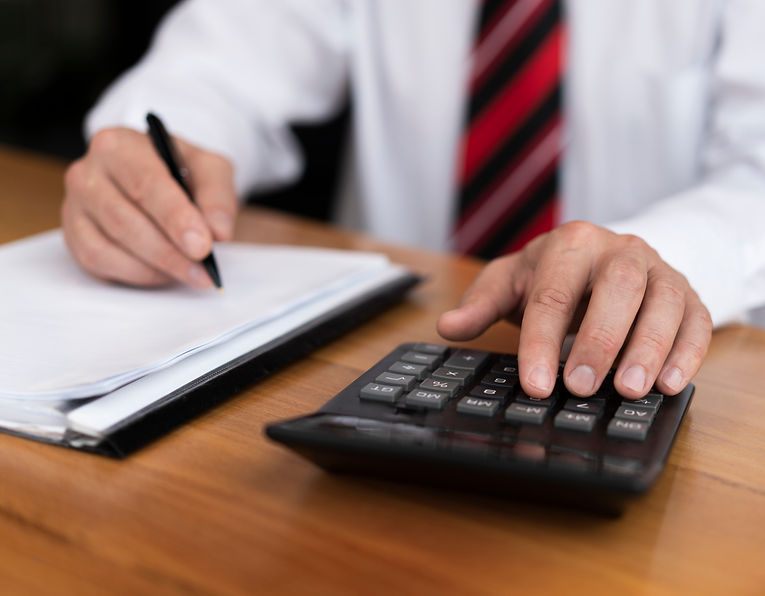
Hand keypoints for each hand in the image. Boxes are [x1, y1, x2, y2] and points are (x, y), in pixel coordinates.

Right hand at [62, 127, 237, 287]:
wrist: (156, 174)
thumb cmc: (180, 170)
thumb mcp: (209, 169)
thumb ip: (217, 196)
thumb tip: (218, 232)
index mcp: (119, 145)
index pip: (146, 185)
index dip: (175, 219)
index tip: (202, 246)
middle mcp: (87, 173)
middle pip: (124, 221)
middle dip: (169, 252)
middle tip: (203, 271)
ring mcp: (74, 206)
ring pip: (107, 247)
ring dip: (154, 268)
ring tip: (190, 273)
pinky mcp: (73, 236)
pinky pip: (97, 263)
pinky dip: (135, 274)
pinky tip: (163, 273)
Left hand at [437, 221, 711, 398]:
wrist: (603, 257)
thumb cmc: (552, 275)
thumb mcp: (511, 282)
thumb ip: (481, 305)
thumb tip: (449, 327)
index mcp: (571, 244)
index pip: (554, 294)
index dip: (542, 341)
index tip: (534, 384)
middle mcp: (620, 250)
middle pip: (617, 289)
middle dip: (599, 340)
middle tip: (580, 387)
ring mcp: (658, 269)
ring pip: (664, 302)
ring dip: (649, 348)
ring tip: (629, 390)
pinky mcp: (688, 293)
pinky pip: (697, 319)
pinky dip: (687, 352)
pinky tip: (668, 384)